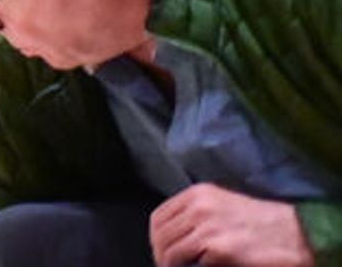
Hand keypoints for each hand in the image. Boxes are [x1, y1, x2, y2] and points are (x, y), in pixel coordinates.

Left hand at [150, 186, 308, 266]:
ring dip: (171, 264)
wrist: (298, 234)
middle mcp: (198, 207)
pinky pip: (190, 264)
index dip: (157, 239)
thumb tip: (175, 237)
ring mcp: (207, 227)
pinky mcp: (219, 249)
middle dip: (162, 255)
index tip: (162, 252)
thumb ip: (197, 215)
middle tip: (169, 266)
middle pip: (161, 236)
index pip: (158, 218)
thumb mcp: (222, 206)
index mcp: (197, 194)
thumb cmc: (264, 223)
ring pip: (170, 252)